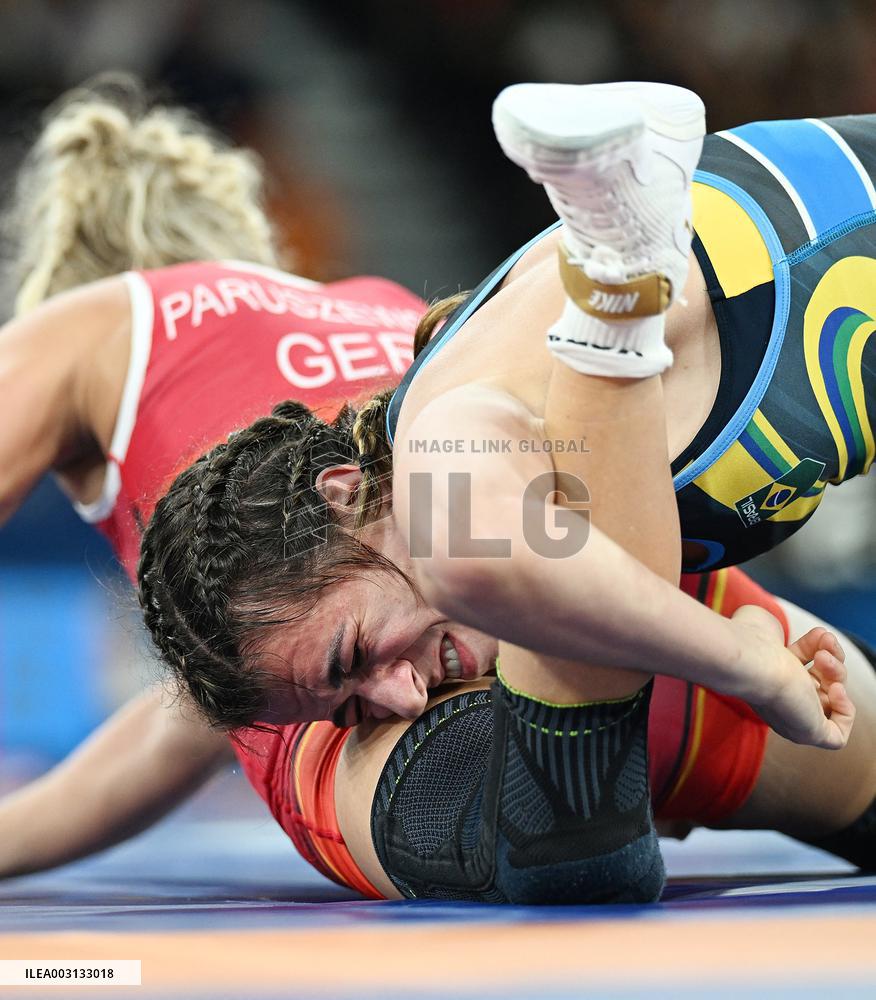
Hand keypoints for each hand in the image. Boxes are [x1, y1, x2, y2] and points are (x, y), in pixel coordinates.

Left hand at [730, 605, 854, 749]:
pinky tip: (835, 689)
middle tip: (825, 643)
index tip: (818, 633)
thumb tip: (769, 629)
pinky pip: (837, 736)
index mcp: (768, 678)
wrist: (749, 661)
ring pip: (831, 701)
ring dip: (837, 674)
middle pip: (820, 683)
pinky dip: (845, 711)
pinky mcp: (810, 733)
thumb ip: (769, 626)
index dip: (815, 648)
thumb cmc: (750, 640)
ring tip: (824, 657)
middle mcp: (781, 701)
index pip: (801, 667)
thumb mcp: (761, 624)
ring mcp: (795, 718)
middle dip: (831, 659)